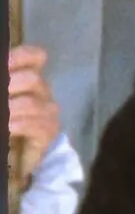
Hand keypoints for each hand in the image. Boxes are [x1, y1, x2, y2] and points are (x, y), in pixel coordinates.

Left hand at [9, 45, 60, 181]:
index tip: (5, 66)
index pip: (35, 57)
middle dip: (10, 86)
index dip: (20, 57)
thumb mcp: (6, 100)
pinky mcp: (50, 130)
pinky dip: (15, 126)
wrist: (17, 156)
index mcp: (27, 79)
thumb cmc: (10, 121)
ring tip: (3, 118)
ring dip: (9, 110)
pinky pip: (35, 124)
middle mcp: (41, 90)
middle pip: (32, 78)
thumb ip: (5, 86)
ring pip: (31, 103)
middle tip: (0, 97)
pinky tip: (7, 129)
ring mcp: (47, 110)